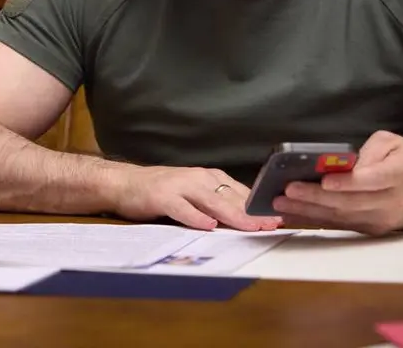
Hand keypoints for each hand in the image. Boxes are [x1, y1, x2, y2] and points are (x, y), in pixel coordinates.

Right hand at [110, 165, 283, 231]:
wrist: (125, 183)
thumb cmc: (162, 191)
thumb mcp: (193, 194)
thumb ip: (216, 204)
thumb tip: (244, 219)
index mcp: (209, 178)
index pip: (240, 193)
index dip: (259, 206)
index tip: (277, 218)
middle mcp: (198, 178)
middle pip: (231, 197)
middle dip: (253, 212)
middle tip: (271, 224)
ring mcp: (180, 186)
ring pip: (212, 202)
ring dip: (233, 215)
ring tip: (250, 226)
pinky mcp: (162, 196)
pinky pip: (182, 208)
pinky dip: (196, 217)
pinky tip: (208, 226)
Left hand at [273, 131, 402, 235]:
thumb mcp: (395, 142)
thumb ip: (371, 150)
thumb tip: (345, 163)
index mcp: (399, 174)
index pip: (370, 181)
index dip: (346, 182)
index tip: (324, 179)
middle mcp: (390, 202)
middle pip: (349, 203)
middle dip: (315, 198)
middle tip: (287, 191)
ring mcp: (381, 220)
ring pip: (341, 218)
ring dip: (308, 212)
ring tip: (281, 204)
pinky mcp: (372, 230)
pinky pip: (340, 225)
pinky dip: (315, 220)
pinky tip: (294, 214)